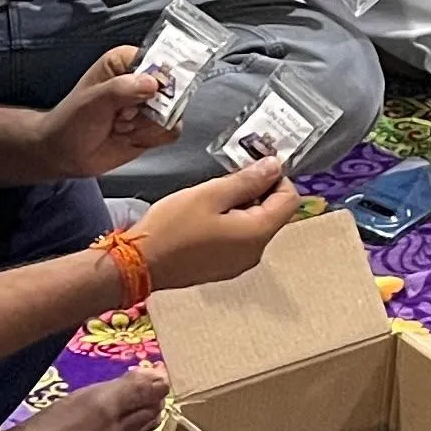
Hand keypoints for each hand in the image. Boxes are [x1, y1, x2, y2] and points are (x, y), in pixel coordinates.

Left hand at [37, 43, 173, 170]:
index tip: (140, 95)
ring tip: (120, 127)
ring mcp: (150, 104)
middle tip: (123, 116)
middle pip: (171, 89)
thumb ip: (122, 89)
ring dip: (146, 126)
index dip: (156, 79)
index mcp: (126, 62)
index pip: (159, 61)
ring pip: (172, 112)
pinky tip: (129, 137)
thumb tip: (154, 84)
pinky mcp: (154, 126)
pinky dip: (151, 138)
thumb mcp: (94, 100)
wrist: (66, 153)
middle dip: (148, 109)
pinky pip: (172, 130)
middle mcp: (141, 80)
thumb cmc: (72, 120)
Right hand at [123, 155, 301, 290]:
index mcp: (257, 234)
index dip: (277, 177)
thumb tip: (274, 166)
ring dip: (242, 204)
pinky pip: (239, 238)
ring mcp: (239, 263)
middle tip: (227, 176)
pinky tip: (206, 214)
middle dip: (258, 189)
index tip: (253, 164)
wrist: (139, 265)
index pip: (290, 199)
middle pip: (274, 212)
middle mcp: (255, 252)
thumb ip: (247, 180)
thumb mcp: (210, 194)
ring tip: (213, 195)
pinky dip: (231, 221)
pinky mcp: (224, 267)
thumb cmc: (172, 228)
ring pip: (255, 224)